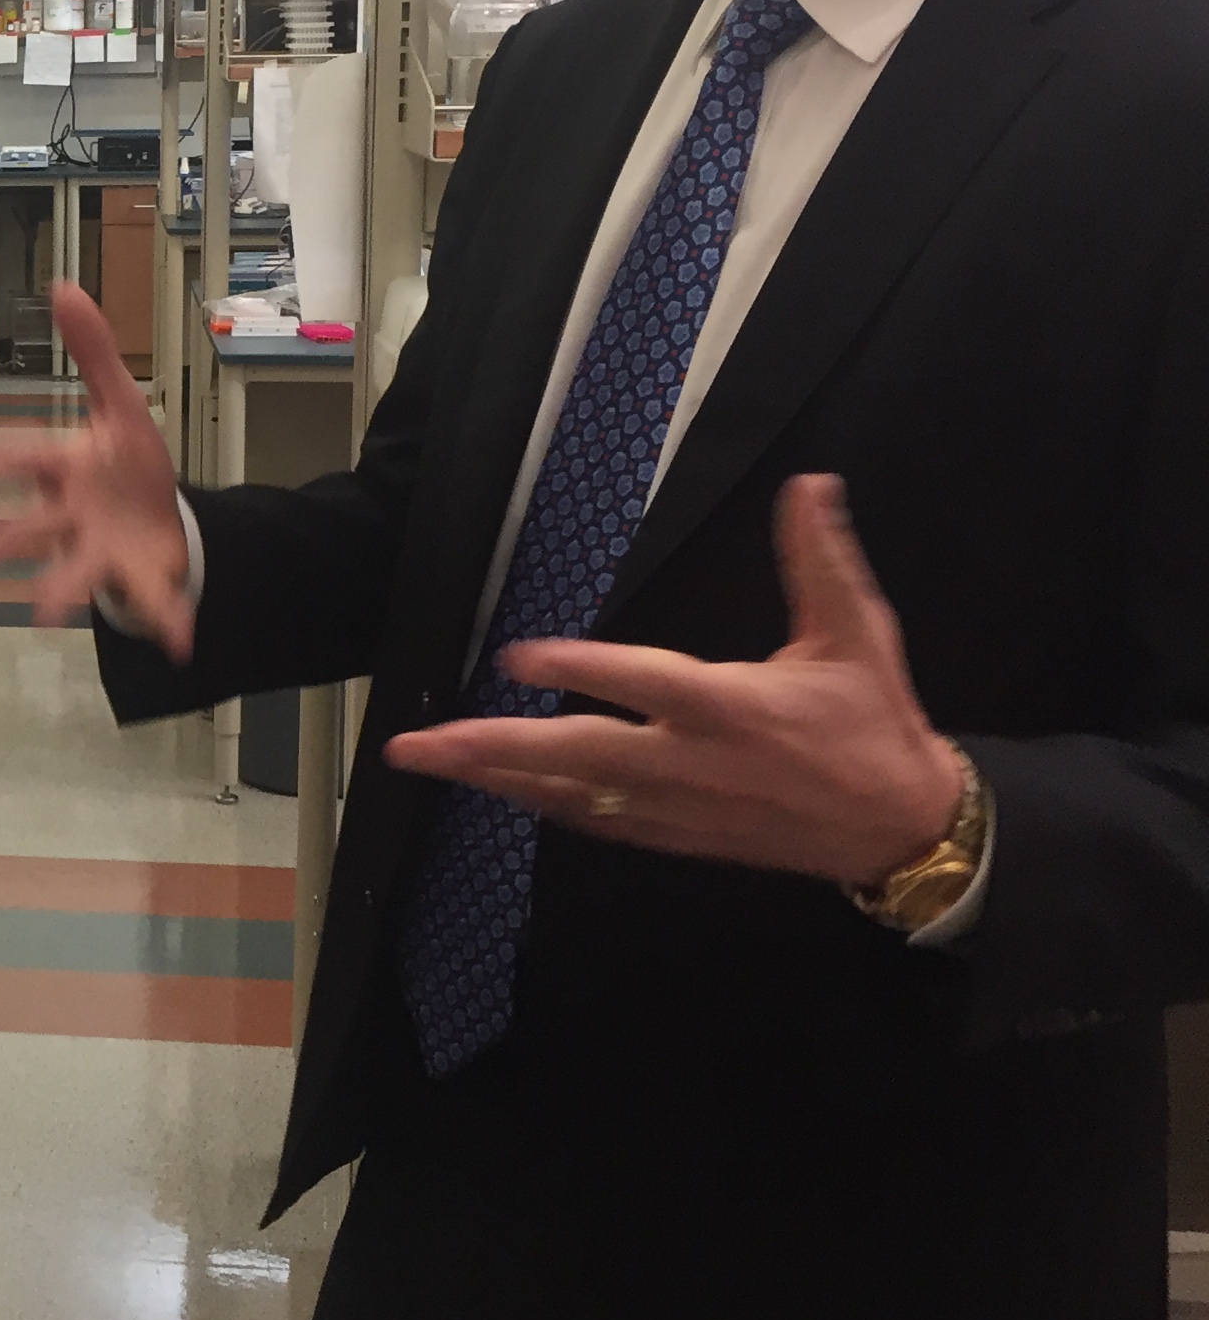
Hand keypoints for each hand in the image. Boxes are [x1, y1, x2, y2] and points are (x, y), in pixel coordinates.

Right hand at [0, 282, 192, 650]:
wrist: (154, 519)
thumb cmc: (124, 463)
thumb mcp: (118, 402)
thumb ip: (92, 350)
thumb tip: (65, 284)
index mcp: (67, 471)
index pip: (33, 459)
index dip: (10, 456)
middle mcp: (73, 518)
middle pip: (34, 526)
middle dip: (6, 536)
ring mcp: (102, 553)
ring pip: (74, 573)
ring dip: (58, 591)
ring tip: (43, 614)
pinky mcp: (138, 580)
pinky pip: (150, 604)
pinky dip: (164, 622)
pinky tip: (181, 643)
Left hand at [381, 475, 963, 888]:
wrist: (900, 826)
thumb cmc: (873, 722)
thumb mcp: (857, 633)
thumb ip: (821, 558)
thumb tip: (811, 484)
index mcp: (734, 706)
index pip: (644, 682)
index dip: (583, 669)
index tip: (519, 656)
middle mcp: (692, 761)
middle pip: (579, 754)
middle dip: (493, 747)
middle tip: (419, 746)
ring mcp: (677, 805)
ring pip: (570, 795)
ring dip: (495, 778)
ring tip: (428, 763)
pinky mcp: (676, 836)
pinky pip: (594, 822)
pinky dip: (540, 805)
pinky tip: (494, 789)